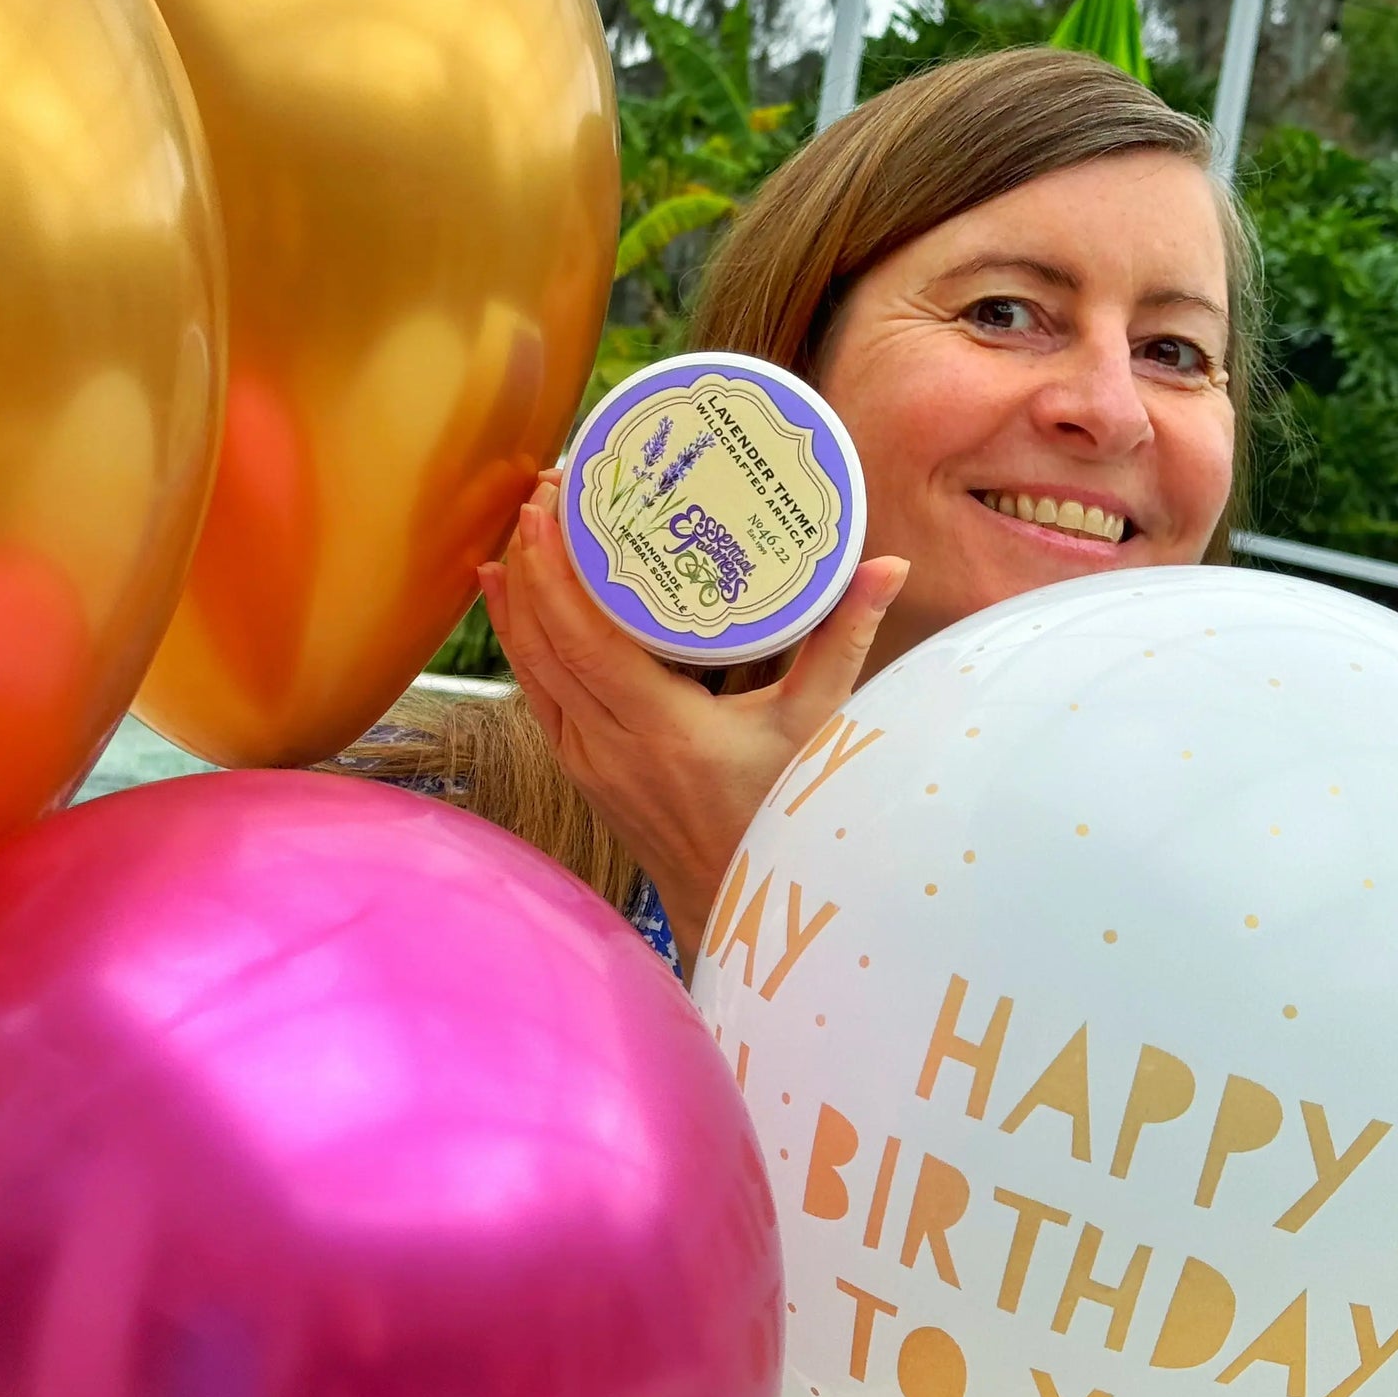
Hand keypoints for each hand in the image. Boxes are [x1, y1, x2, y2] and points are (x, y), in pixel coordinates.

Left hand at [479, 475, 907, 955]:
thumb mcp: (817, 727)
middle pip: (547, 643)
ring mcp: (588, 760)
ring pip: (532, 668)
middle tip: (540, 494)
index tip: (547, 509)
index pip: (586, 639)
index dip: (557, 572)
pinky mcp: (582, 768)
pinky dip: (521, 642)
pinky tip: (512, 598)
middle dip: (534, 564)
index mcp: (661, 730)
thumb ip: (844, 642)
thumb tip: (885, 566)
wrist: (739, 903)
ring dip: (519, 598)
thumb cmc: (784, 817)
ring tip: (517, 532)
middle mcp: (609, 746)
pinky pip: (538, 693)